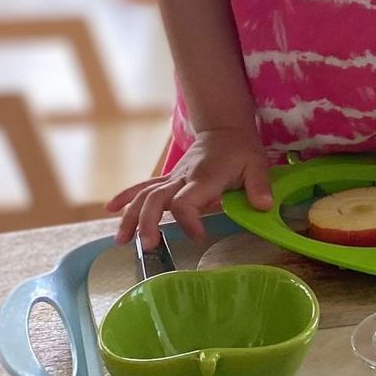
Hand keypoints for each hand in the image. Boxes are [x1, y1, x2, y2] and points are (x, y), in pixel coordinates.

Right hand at [106, 126, 270, 248]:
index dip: (187, 219)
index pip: (185, 201)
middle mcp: (182, 178)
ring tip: (121, 240)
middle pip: (155, 199)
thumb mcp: (257, 164)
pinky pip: (144, 187)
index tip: (197, 235)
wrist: (225, 128)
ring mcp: (173, 178)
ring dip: (130, 217)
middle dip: (148, 223)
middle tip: (147, 247)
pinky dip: (126, 197)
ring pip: (144, 195)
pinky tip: (111, 210)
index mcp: (204, 178)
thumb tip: (264, 206)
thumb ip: (259, 186)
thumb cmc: (241, 150)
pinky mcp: (168, 179)